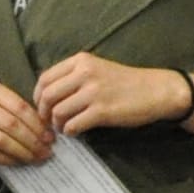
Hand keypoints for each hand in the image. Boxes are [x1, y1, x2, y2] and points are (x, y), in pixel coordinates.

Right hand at [0, 81, 54, 167]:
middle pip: (12, 124)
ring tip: (35, 159)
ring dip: (22, 152)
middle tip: (46, 152)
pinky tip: (19, 162)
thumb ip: (20, 115)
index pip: (20, 107)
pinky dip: (8, 159)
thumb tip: (48, 133)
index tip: (51, 138)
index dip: (38, 124)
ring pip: (1, 140)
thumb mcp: (0, 107)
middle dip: (33, 141)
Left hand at [33, 52, 190, 138]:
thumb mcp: (97, 68)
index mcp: (81, 61)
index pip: (45, 78)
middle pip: (47, 96)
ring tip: (64, 128)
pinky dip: (70, 131)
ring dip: (57, 124)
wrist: (156, 90)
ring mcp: (93, 92)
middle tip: (49, 122)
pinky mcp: (102, 111)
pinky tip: (76, 131)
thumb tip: (48, 95)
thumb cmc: (126, 82)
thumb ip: (74, 76)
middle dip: (44, 113)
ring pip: (58, 112)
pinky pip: (73, 124)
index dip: (38, 96)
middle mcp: (84, 73)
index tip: (42, 108)